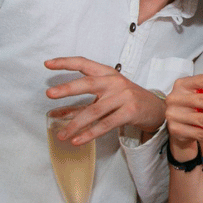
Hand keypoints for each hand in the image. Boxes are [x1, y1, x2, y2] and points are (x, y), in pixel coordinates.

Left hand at [44, 56, 165, 144]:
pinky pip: (106, 124)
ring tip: (62, 135)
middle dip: (68, 88)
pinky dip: (90, 133)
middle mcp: (115, 82)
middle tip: (49, 93)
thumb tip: (55, 114)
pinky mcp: (129, 111)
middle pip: (88, 83)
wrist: (155, 109)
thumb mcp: (106, 96)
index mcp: (108, 73)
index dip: (66, 63)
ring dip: (75, 124)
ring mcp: (123, 96)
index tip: (48, 64)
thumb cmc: (126, 100)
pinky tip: (78, 140)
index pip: (84, 64)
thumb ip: (81, 103)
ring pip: (94, 110)